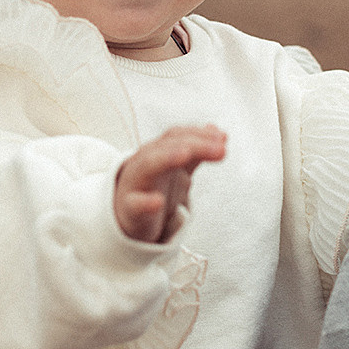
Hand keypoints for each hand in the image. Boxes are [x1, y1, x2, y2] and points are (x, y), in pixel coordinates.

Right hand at [115, 124, 226, 242]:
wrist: (125, 215)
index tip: (223, 139)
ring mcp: (136, 183)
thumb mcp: (176, 168)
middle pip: (167, 145)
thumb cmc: (152, 186)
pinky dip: (145, 202)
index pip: (177, 136)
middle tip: (220, 149)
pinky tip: (157, 202)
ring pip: (149, 165)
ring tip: (186, 154)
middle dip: (195, 144)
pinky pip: (135, 204)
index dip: (200, 135)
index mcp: (157, 151)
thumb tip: (220, 134)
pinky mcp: (129, 208)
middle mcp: (146, 161)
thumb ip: (197, 151)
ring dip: (167, 157)